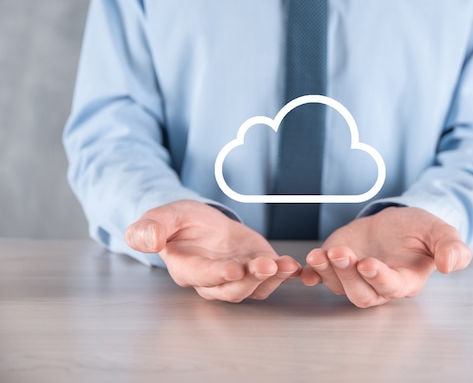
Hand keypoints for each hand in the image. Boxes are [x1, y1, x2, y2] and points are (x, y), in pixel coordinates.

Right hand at [125, 200, 300, 301]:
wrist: (200, 221)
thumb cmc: (179, 222)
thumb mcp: (162, 216)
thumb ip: (150, 228)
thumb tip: (146, 240)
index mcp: (187, 268)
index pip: (203, 276)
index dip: (218, 275)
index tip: (234, 269)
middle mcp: (213, 279)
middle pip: (233, 288)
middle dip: (251, 279)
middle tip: (267, 265)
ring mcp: (237, 276)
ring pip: (254, 287)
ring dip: (272, 278)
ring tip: (285, 264)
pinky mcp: (255, 269)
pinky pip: (271, 279)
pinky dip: (284, 274)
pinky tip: (294, 266)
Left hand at [301, 207, 471, 307]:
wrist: (394, 222)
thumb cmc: (418, 231)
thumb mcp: (440, 232)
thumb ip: (452, 248)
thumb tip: (451, 265)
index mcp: (405, 281)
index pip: (391, 287)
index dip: (378, 278)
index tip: (368, 263)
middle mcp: (377, 286)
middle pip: (360, 293)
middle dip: (348, 275)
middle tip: (341, 253)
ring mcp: (353, 278)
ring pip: (338, 286)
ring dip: (327, 272)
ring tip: (320, 254)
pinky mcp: (336, 268)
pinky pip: (320, 277)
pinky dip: (311, 274)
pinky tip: (305, 266)